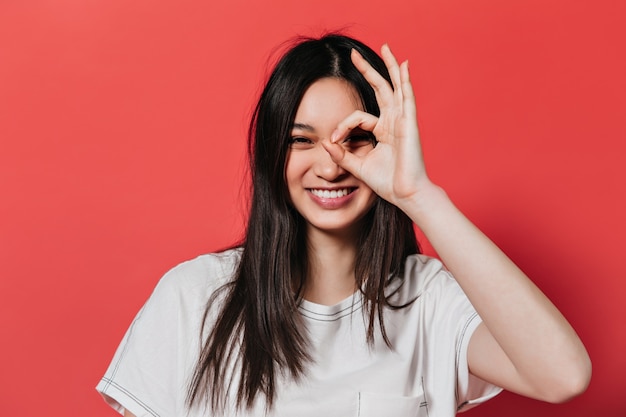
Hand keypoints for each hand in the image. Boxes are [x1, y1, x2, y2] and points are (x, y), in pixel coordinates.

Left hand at [322, 45, 430, 208]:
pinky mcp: (409, 124)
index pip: (358, 117)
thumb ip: (341, 154)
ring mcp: (403, 121)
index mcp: (383, 131)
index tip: (334, 139)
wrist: (405, 195)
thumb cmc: (387, 183)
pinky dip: (405, 81)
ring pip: (395, 87)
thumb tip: (325, 141)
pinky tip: (403, 66)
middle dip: (368, 71)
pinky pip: (407, 98)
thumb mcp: (357, 166)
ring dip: (389, 67)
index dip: (343, 125)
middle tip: (354, 55)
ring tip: (386, 47)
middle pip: (381, 90)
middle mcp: (394, 122)